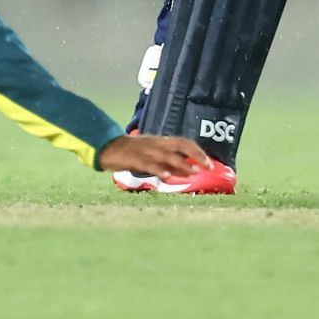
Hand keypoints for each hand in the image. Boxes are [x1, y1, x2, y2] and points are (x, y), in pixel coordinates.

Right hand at [97, 133, 211, 178]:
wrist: (108, 147)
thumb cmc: (133, 152)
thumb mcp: (153, 153)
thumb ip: (170, 161)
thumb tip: (190, 170)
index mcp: (161, 141)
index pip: (184, 143)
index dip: (198, 152)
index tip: (210, 163)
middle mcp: (156, 144)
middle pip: (180, 146)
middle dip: (196, 156)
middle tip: (208, 168)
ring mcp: (146, 151)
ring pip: (167, 156)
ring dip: (181, 164)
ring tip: (193, 173)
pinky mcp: (135, 159)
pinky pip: (149, 164)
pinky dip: (159, 169)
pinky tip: (166, 177)